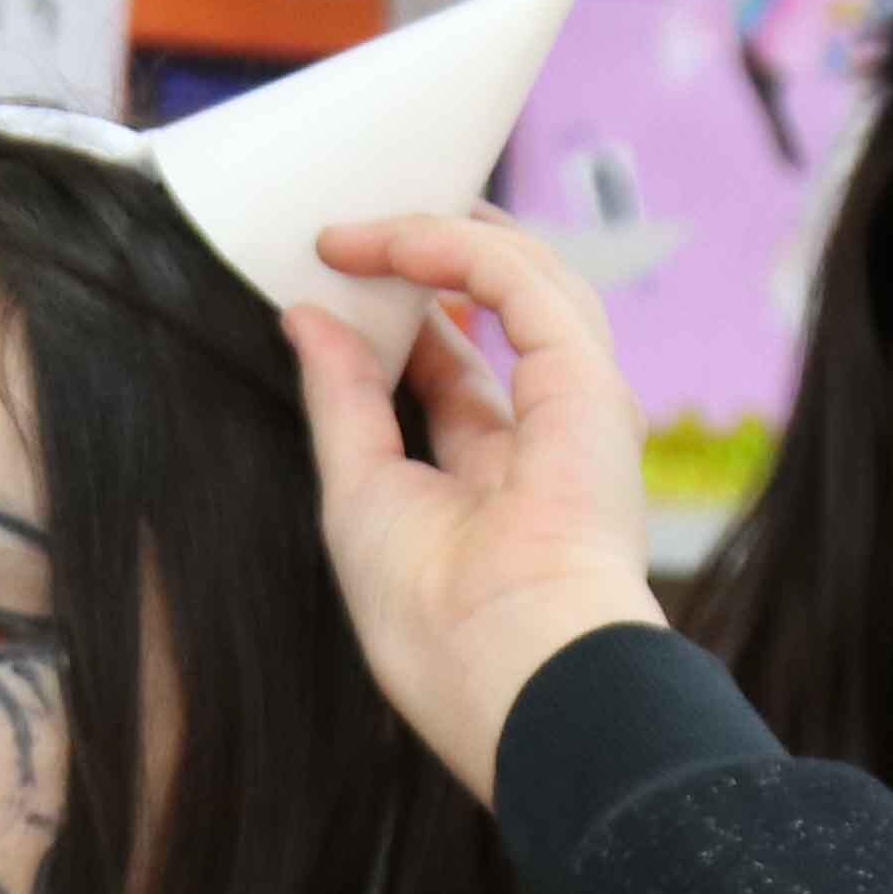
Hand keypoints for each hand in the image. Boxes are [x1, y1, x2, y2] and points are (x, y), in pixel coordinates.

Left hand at [285, 211, 664, 806]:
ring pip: (522, 280)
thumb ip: (340, 398)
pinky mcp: (587, 379)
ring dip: (434, 241)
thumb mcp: (357, 489)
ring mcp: (576, 403)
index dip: (400, 316)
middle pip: (499, 311)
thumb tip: (304, 316)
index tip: (330, 280)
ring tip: (354, 229)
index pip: (455, 367)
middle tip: (348, 233)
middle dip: (428, 261)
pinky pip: (521, 280)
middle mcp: (545, 433)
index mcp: (496, 475)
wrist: (505, 664)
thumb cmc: (433, 616)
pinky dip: (455, 249)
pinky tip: (390, 242)